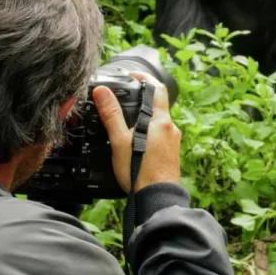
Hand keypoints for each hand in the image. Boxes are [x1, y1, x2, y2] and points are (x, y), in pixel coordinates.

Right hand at [92, 72, 180, 192]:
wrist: (157, 198)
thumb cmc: (140, 171)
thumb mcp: (120, 140)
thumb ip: (112, 114)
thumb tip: (102, 92)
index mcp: (161, 121)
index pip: (157, 88)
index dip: (144, 78)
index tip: (132, 76)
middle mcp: (171, 129)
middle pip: (157, 106)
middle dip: (141, 102)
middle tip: (124, 100)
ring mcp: (173, 142)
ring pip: (158, 123)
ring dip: (144, 119)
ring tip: (126, 124)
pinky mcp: (171, 154)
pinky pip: (159, 137)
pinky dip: (148, 134)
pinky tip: (136, 144)